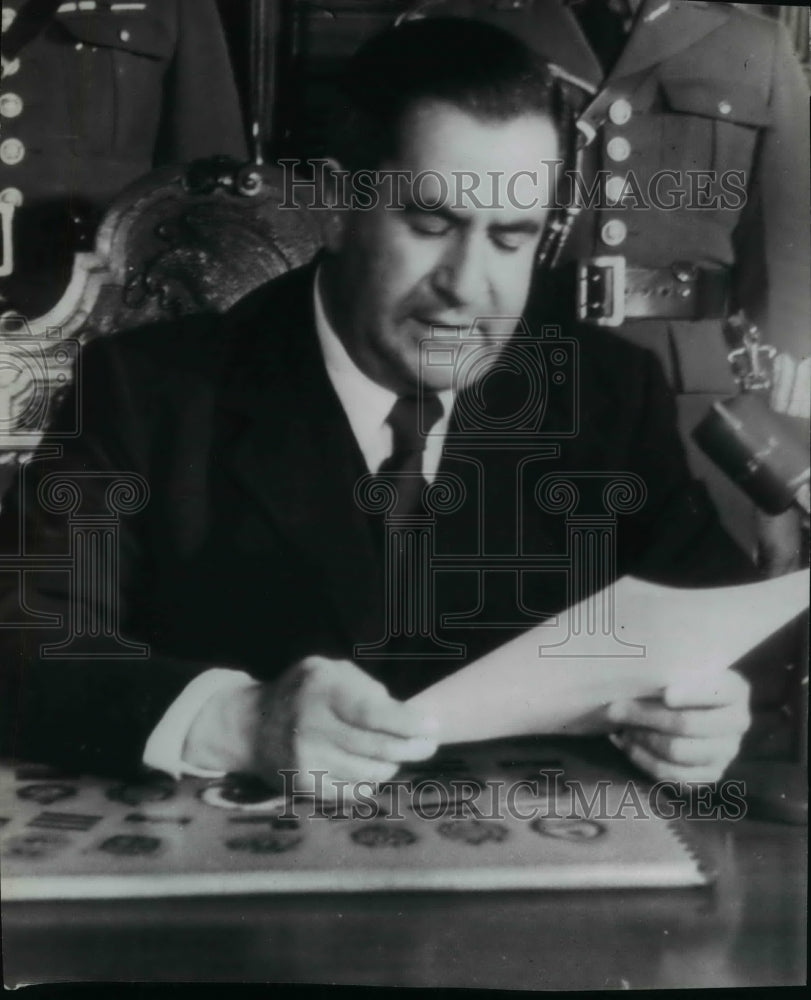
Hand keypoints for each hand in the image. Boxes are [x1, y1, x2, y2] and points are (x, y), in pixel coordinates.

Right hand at [185, 656, 437, 797]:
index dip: (407, 723)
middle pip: (376, 747)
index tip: (432, 726)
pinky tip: (369, 768)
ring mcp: (305, 759)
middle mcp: (310, 725)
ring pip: (369, 773)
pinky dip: (369, 781)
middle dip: (411, 747)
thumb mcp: (329, 671)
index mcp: (320, 689)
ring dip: (391, 764)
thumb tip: (406, 717)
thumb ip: (365, 687)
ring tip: (394, 753)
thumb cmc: (303, 693)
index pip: (372, 713)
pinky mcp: (303, 785)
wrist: (250, 725)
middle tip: (429, 745)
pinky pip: (353, 791)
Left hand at [604, 669, 750, 782]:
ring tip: (622, 728)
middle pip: (687, 724)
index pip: (716, 692)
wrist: (694, 710)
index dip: (692, 694)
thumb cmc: (680, 683)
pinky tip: (630, 746)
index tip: (666, 694)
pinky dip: (645, 760)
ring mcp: (726, 752)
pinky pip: (674, 775)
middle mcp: (737, 723)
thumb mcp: (680, 671)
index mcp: (735, 690)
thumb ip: (665, 673)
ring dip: (642, 739)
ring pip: (677, 751)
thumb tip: (630, 682)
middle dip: (645, 716)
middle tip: (615, 709)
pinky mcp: (710, 774)